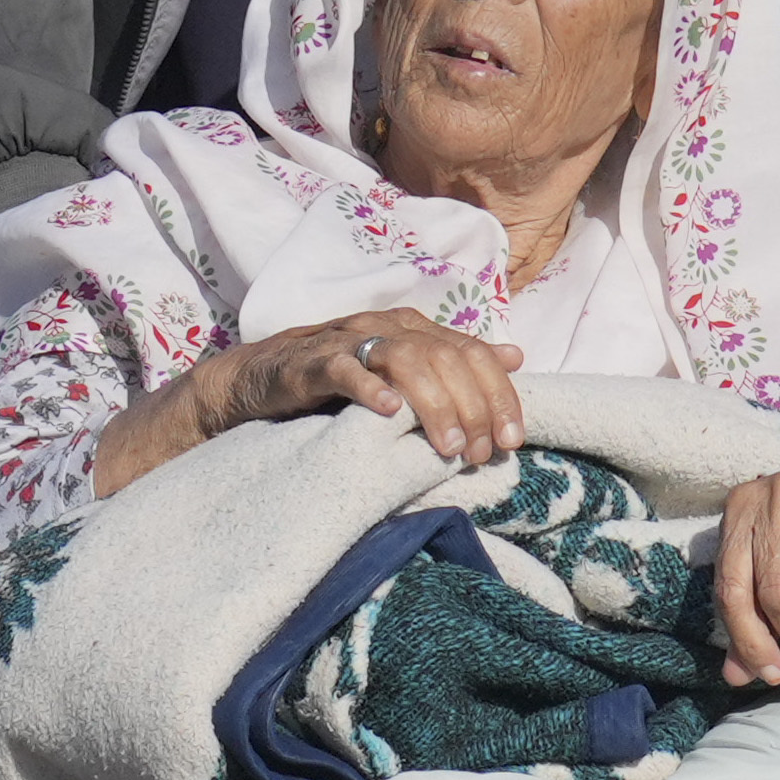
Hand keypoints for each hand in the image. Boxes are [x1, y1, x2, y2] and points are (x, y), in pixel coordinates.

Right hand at [192, 303, 520, 468]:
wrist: (263, 378)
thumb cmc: (340, 381)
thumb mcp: (405, 372)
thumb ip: (456, 364)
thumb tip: (516, 357)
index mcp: (415, 328)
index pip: (473, 353)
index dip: (499, 395)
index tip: (513, 440)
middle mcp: (387, 326)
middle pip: (447, 358)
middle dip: (472, 408)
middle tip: (479, 453)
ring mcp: (349, 341)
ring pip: (406, 360)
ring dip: (434, 404)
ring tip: (448, 446)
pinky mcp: (312, 363)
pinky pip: (346, 371)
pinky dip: (371, 389)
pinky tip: (391, 413)